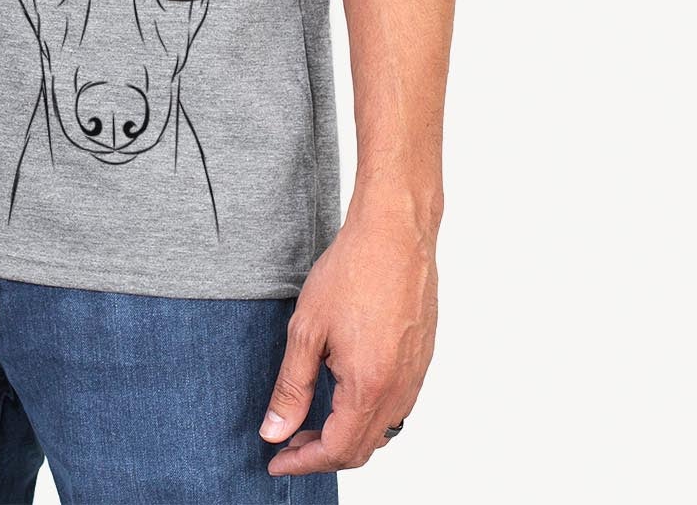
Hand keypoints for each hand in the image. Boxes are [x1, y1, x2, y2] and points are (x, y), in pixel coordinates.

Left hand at [262, 209, 438, 475]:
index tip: (276, 460)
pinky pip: (396, 405)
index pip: (336, 450)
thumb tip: (275, 431)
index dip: (302, 462)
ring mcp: (415, 376)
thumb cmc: (353, 272)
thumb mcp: (307, 330)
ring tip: (311, 420)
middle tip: (288, 442)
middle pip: (360, 448)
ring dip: (345, 435)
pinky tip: (343, 393)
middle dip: (321, 453)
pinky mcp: (421, 360)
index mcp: (369, 388)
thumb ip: (292, 387)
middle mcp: (399, 390)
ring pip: (381, 430)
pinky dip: (366, 414)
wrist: (395, 234)